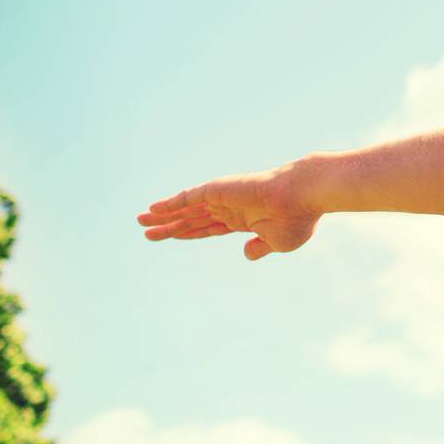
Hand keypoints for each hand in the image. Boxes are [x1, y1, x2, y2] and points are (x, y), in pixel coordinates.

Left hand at [136, 163, 321, 261]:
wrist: (303, 198)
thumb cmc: (297, 219)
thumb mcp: (278, 242)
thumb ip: (260, 248)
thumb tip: (246, 253)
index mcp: (244, 220)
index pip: (209, 228)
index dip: (189, 233)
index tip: (172, 237)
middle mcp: (230, 207)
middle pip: (192, 219)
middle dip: (170, 226)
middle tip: (147, 232)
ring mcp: (224, 198)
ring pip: (186, 209)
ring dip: (163, 216)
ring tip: (140, 221)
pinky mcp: (219, 190)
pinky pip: (190, 196)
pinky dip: (172, 202)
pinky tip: (154, 208)